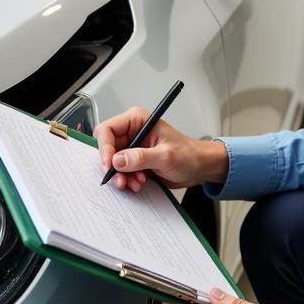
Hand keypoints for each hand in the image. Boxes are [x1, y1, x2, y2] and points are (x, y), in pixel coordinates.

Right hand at [93, 107, 228, 191]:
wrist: (199, 168)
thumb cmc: (189, 155)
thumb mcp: (165, 156)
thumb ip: (141, 157)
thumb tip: (118, 160)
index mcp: (137, 120)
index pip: (107, 130)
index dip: (105, 148)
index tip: (109, 165)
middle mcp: (132, 132)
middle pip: (107, 148)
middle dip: (113, 166)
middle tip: (122, 180)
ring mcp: (132, 148)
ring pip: (113, 163)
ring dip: (121, 176)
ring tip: (136, 183)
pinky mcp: (134, 161)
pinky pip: (121, 172)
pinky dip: (127, 180)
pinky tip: (139, 183)